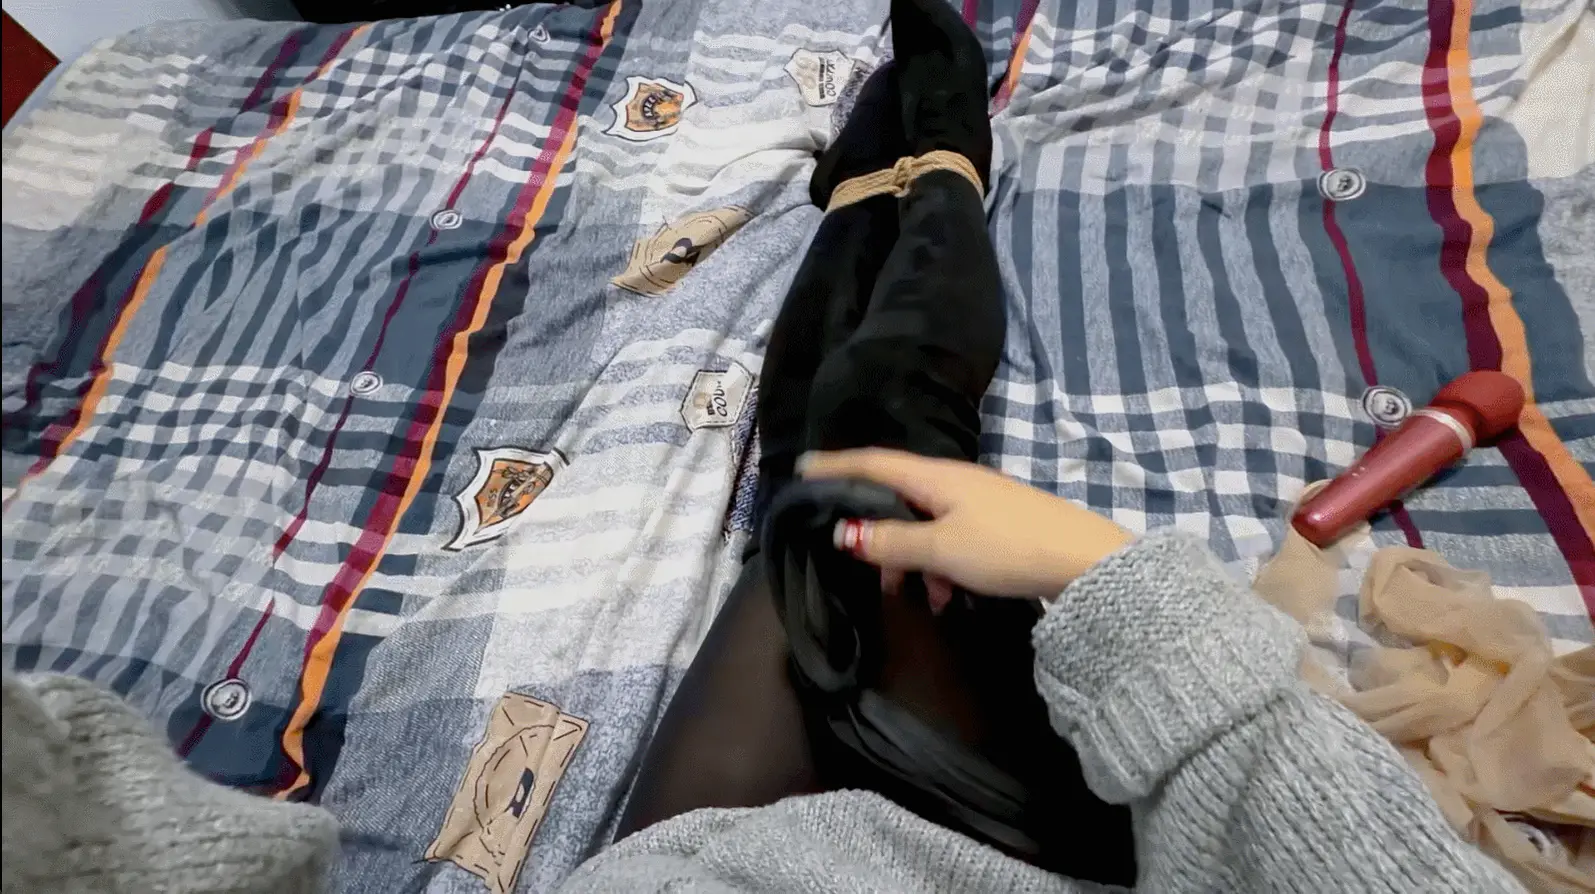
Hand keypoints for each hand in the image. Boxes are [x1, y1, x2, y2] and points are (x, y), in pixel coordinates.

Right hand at [799, 448, 1132, 599]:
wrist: (1083, 562)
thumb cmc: (1005, 547)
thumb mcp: (940, 549)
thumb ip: (890, 542)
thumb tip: (844, 531)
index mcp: (935, 477)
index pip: (872, 462)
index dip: (835, 465)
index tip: (802, 469)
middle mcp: (954, 481)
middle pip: (897, 496)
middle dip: (875, 530)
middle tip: (860, 564)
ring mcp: (978, 502)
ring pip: (924, 523)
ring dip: (909, 557)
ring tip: (911, 594)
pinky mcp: (997, 525)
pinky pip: (950, 539)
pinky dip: (938, 564)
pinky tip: (946, 597)